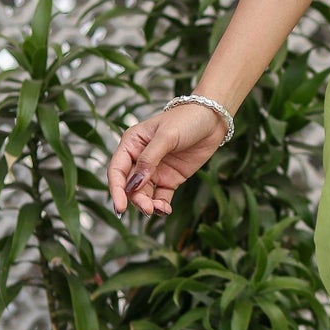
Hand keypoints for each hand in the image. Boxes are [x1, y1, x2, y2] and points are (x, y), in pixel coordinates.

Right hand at [107, 102, 227, 216]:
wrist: (212, 119)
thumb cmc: (186, 119)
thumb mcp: (166, 136)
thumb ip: (149, 159)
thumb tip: (134, 184)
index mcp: (131, 144)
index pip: (117, 170)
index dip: (116, 190)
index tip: (119, 207)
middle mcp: (139, 159)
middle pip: (130, 186)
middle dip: (136, 200)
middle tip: (148, 209)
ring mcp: (155, 170)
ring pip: (144, 194)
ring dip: (148, 205)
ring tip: (159, 209)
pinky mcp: (170, 179)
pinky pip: (160, 197)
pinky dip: (161, 206)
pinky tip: (166, 210)